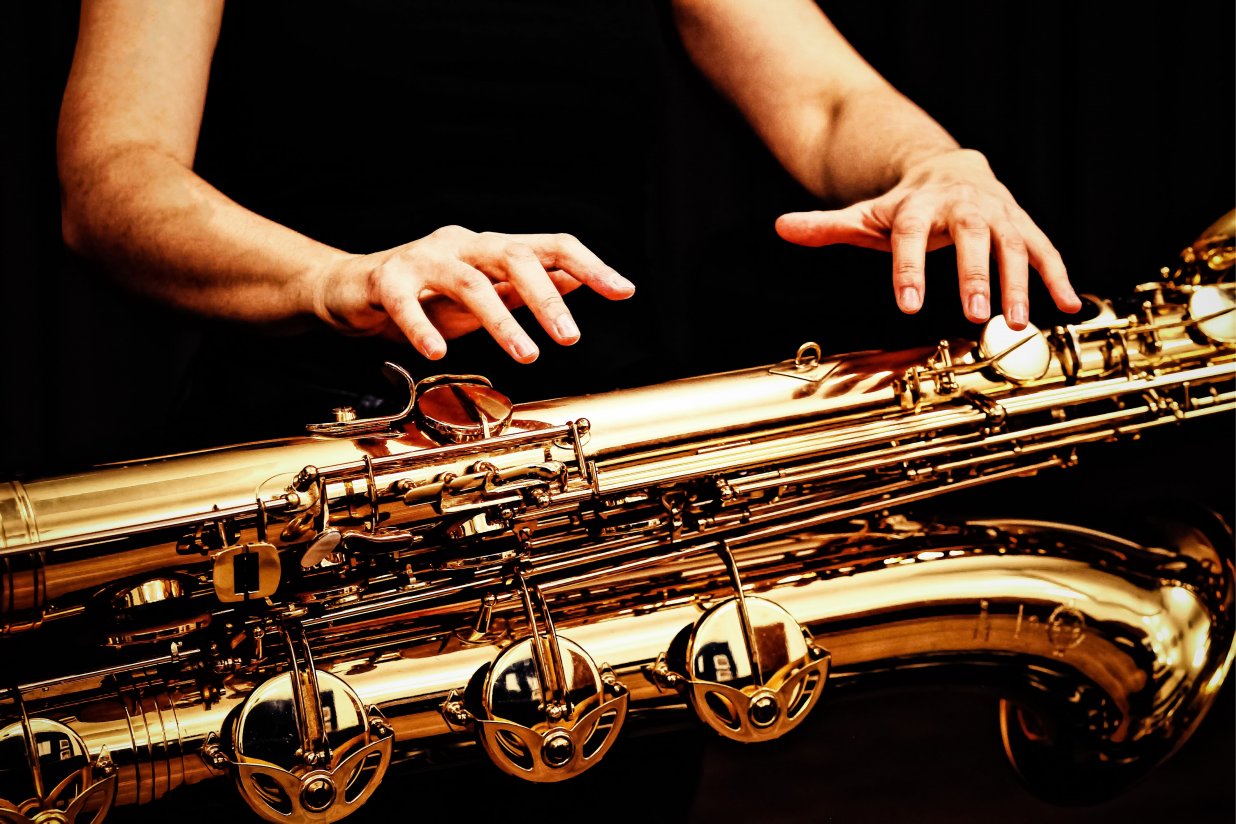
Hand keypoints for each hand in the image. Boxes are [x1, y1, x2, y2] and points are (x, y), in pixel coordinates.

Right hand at [309, 226, 634, 361]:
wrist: (350, 292)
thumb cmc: (424, 295)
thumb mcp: (486, 295)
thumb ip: (527, 290)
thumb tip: (579, 280)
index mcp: (492, 248)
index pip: (551, 246)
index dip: (590, 266)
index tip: (624, 291)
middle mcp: (463, 245)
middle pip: (515, 257)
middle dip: (548, 299)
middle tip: (571, 337)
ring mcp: (424, 259)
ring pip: (470, 282)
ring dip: (503, 321)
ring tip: (526, 355)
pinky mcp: (386, 279)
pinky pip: (407, 301)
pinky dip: (423, 327)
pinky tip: (438, 352)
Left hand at [774, 149, 1081, 329]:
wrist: (952, 170)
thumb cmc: (903, 205)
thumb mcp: (864, 214)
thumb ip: (825, 226)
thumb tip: (781, 226)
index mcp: (918, 205)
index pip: (910, 234)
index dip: (908, 267)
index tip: (907, 305)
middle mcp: (963, 205)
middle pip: (970, 235)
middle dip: (974, 274)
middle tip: (974, 313)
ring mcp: (998, 214)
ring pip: (1015, 244)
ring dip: (1019, 284)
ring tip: (1014, 323)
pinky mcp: (1023, 225)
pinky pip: (1046, 252)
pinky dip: (1059, 279)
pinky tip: (1069, 308)